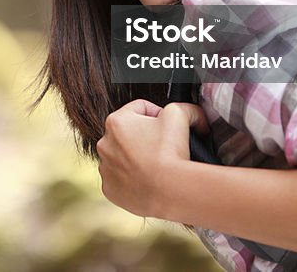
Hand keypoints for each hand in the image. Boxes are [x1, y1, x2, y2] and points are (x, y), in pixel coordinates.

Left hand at [96, 100, 207, 218]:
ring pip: (122, 157)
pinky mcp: (109, 189)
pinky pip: (121, 180)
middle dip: (145, 137)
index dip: (157, 114)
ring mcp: (105, 168)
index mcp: (116, 121)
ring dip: (136, 158)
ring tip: (155, 164)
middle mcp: (104, 144)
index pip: (139, 109)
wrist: (170, 190)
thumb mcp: (179, 115)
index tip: (167, 126)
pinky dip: (132, 179)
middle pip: (128, 133)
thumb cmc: (170, 153)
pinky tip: (147, 179)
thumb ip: (184, 107)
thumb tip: (192, 112)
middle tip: (163, 147)